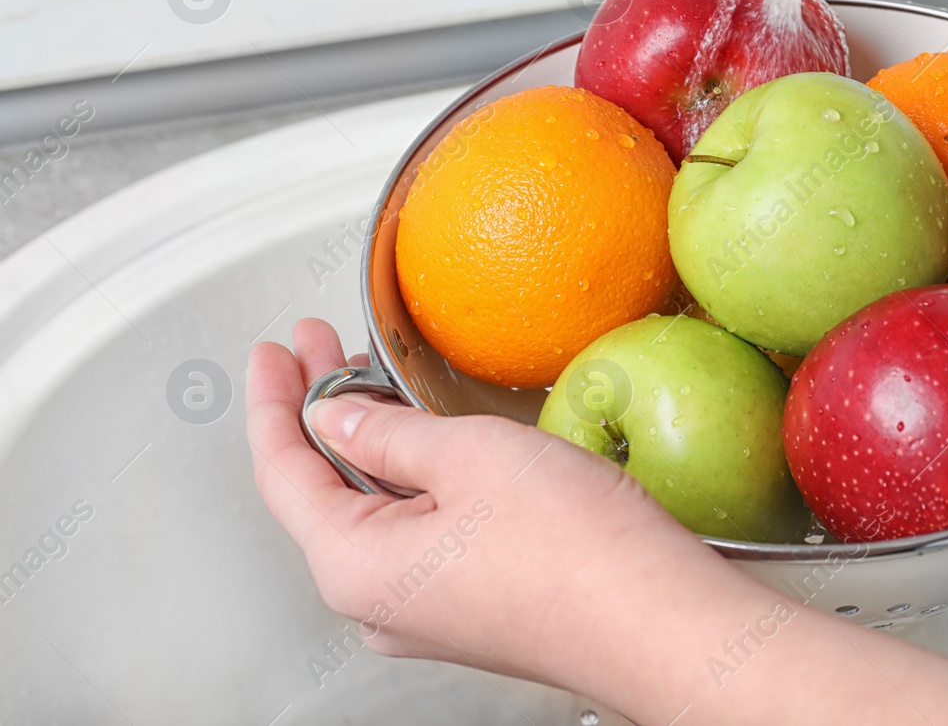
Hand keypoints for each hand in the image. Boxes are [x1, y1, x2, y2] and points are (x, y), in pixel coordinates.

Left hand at [246, 318, 758, 704]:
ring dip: (370, 441)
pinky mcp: (471, 607)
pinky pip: (418, 532)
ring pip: (376, 512)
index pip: (284, 471)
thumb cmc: (574, 553)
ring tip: (373, 382)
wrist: (655, 618)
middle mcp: (379, 601)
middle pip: (324, 492)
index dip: (274, 400)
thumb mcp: (466, 455)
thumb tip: (340, 419)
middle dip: (321, 412)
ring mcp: (426, 609)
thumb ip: (387, 432)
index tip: (273, 353)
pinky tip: (426, 442)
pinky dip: (411, 478)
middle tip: (317, 348)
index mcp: (355, 566)